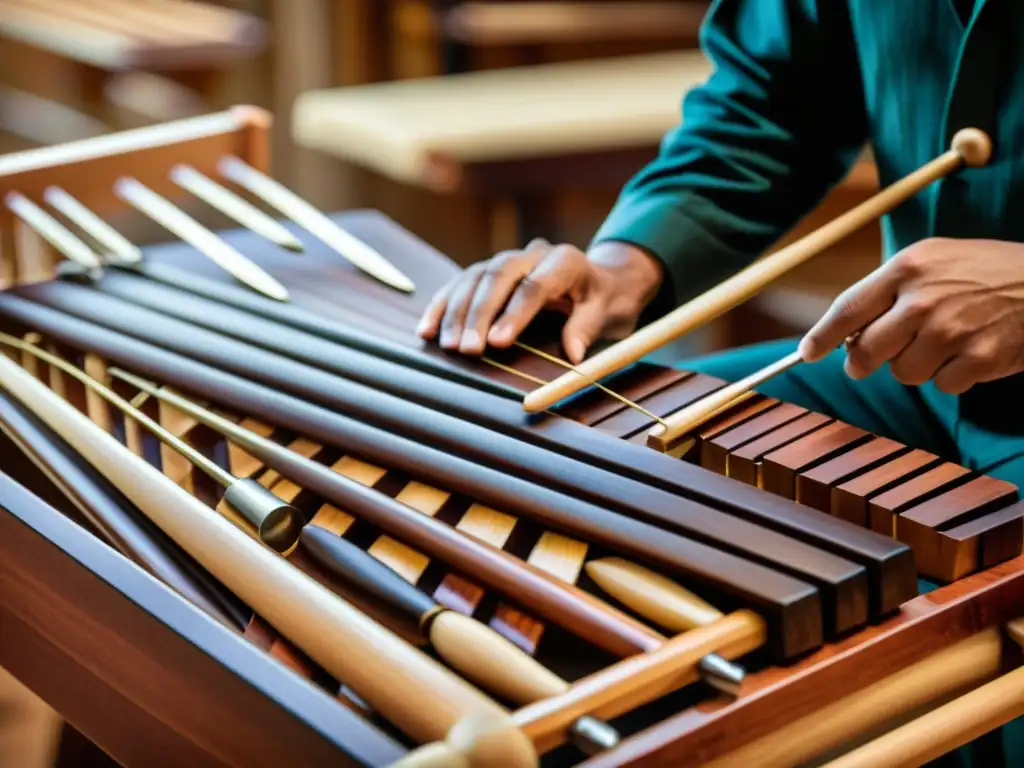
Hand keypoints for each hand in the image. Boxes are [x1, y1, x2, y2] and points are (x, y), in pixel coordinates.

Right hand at [417, 239, 663, 363]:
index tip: (498, 342)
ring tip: (447, 346)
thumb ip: (588, 327)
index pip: (535, 284)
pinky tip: (426, 330)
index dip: (515, 313)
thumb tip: (572, 353)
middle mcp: (533, 253)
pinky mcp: (489, 271)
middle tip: (468, 350)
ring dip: (456, 312)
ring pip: (474, 277)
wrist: (601, 281)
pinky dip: (442, 306)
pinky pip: (460, 284)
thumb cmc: (606, 301)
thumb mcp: (610, 313)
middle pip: (498, 276)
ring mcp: (508, 260)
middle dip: (479, 313)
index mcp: (566, 261)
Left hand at [799, 238, 1023, 393]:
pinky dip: (952, 376)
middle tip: (874, 358)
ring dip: (916, 367)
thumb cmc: (984, 272)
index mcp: (907, 268)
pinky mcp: (979, 357)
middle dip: (864, 361)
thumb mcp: (933, 260)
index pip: (848, 309)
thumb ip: (888, 290)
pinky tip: (970, 352)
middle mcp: (924, 299)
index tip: (807, 353)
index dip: (821, 336)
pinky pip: (942, 385)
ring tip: (942, 343)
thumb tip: (845, 333)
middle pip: (866, 352)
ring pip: (903, 374)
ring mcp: (952, 330)